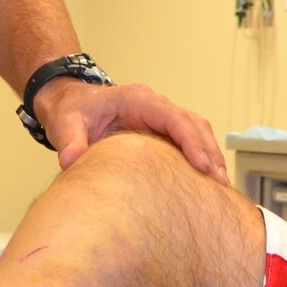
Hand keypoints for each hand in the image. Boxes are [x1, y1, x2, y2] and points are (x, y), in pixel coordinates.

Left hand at [37, 78, 226, 183]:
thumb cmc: (72, 110)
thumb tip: (71, 161)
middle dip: (209, 151)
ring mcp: (160, 117)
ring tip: (220, 186)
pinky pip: (189, 140)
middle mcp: (154, 105)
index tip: (201, 165)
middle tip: (219, 183)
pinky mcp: (161, 130)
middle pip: (193, 124)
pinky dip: (202, 157)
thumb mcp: (65, 124)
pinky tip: (207, 182)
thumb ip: (69, 141)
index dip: (190, 140)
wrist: (69, 103)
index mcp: (137, 99)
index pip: (172, 117)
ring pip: (197, 131)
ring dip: (211, 155)